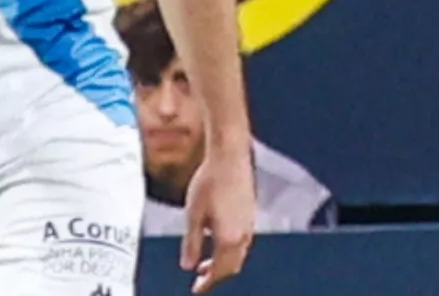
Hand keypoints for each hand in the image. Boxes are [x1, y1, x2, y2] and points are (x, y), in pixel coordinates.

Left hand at [181, 146, 255, 292]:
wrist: (230, 157)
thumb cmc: (210, 182)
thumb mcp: (192, 216)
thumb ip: (191, 244)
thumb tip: (188, 265)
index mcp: (230, 237)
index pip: (221, 271)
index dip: (208, 283)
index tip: (196, 289)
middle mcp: (244, 233)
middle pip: (233, 266)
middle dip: (217, 276)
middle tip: (200, 280)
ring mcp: (250, 223)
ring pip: (239, 253)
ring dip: (224, 262)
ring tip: (205, 263)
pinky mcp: (250, 213)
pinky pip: (243, 240)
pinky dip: (230, 249)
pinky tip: (216, 240)